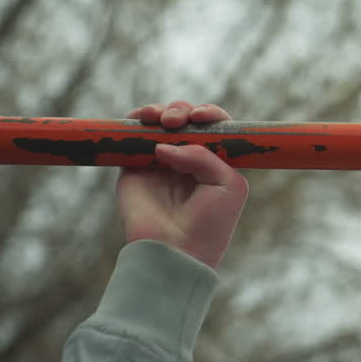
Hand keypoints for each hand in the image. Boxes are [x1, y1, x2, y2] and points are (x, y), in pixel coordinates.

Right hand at [115, 101, 248, 268]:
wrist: (176, 250)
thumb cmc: (210, 223)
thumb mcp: (227, 185)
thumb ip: (204, 156)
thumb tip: (165, 145)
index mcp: (217, 162)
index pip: (215, 126)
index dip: (210, 114)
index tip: (201, 117)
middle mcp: (189, 158)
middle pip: (187, 119)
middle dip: (183, 110)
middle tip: (177, 122)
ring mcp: (161, 161)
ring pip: (160, 122)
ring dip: (161, 111)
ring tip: (161, 120)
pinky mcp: (135, 167)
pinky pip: (133, 136)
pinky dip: (136, 120)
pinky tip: (142, 119)